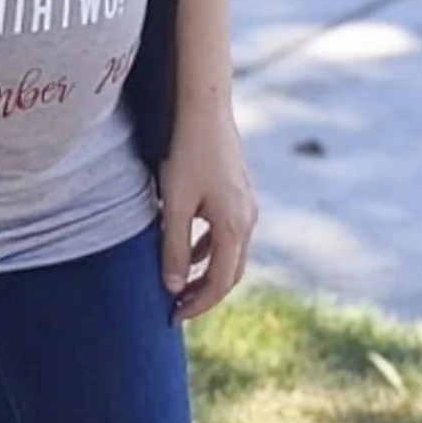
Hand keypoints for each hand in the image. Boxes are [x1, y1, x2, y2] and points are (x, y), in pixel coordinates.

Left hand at [158, 98, 257, 323]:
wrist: (205, 107)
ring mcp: (246, 205)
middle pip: (230, 272)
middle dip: (205, 293)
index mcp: (235, 227)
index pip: (220, 282)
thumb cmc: (187, 152)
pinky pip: (228, 232)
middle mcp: (248, 220)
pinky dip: (210, 248)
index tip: (173, 315)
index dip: (197, 303)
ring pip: (230, 252)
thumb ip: (174, 246)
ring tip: (180, 283)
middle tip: (177, 307)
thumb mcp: (175, 202)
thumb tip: (173, 286)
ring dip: (207, 271)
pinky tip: (189, 247)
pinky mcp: (239, 192)